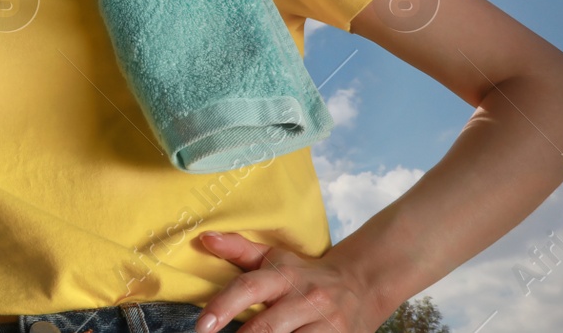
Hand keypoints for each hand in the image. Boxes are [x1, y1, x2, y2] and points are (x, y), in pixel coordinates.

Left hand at [193, 231, 388, 332]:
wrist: (361, 283)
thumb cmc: (305, 273)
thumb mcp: (275, 258)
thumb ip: (239, 250)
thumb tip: (205, 238)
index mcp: (283, 275)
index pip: (248, 288)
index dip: (223, 307)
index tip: (202, 327)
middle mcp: (305, 298)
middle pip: (267, 326)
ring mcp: (325, 323)